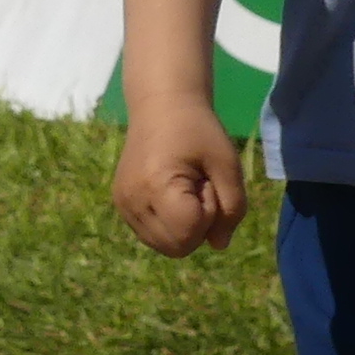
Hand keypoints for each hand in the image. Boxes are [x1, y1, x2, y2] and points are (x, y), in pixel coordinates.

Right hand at [112, 103, 248, 256]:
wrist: (161, 106)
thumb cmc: (199, 131)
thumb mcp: (227, 164)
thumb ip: (232, 207)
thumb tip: (219, 245)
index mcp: (155, 186)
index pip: (189, 234)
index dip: (208, 215)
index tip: (206, 183)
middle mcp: (132, 201)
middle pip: (176, 248)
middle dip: (197, 225)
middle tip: (198, 187)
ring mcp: (123, 206)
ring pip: (165, 246)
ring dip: (184, 227)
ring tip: (185, 190)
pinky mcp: (122, 206)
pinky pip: (153, 236)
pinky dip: (170, 224)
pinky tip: (172, 194)